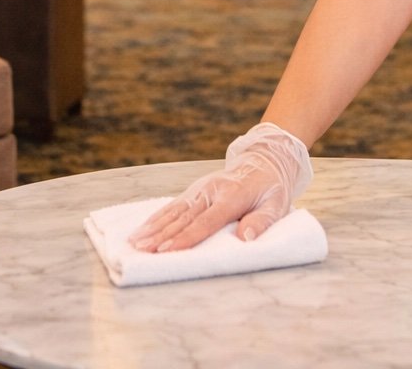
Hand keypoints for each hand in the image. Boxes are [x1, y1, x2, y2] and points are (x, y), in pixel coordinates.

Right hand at [128, 122, 311, 252]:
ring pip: (173, 211)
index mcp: (231, 196)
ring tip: (135, 241)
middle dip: (161, 235)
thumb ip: (260, 222)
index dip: (185, 237)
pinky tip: (143, 228)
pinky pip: (173, 206)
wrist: (264, 161)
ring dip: (153, 227)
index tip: (166, 249)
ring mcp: (200, 190)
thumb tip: (245, 239)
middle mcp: (210, 192)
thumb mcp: (276, 205)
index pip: (205, 221)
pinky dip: (157, 218)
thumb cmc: (271, 189)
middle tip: (142, 250)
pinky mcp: (194, 191)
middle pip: (183, 217)